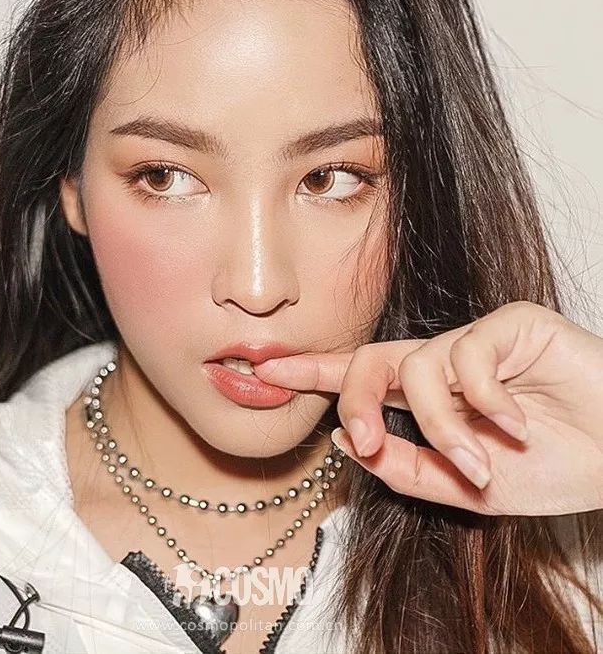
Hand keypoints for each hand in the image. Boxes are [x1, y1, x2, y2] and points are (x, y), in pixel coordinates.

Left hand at [252, 301, 602, 514]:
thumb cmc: (550, 468)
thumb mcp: (465, 488)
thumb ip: (407, 469)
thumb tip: (348, 442)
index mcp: (430, 396)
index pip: (360, 376)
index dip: (312, 373)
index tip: (264, 373)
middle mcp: (444, 363)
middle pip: (371, 361)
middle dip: (354, 398)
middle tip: (366, 439)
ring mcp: (476, 341)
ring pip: (420, 368)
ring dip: (443, 427)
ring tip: (478, 465)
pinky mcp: (512, 325)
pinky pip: (470, 357)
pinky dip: (487, 403)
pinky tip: (517, 427)